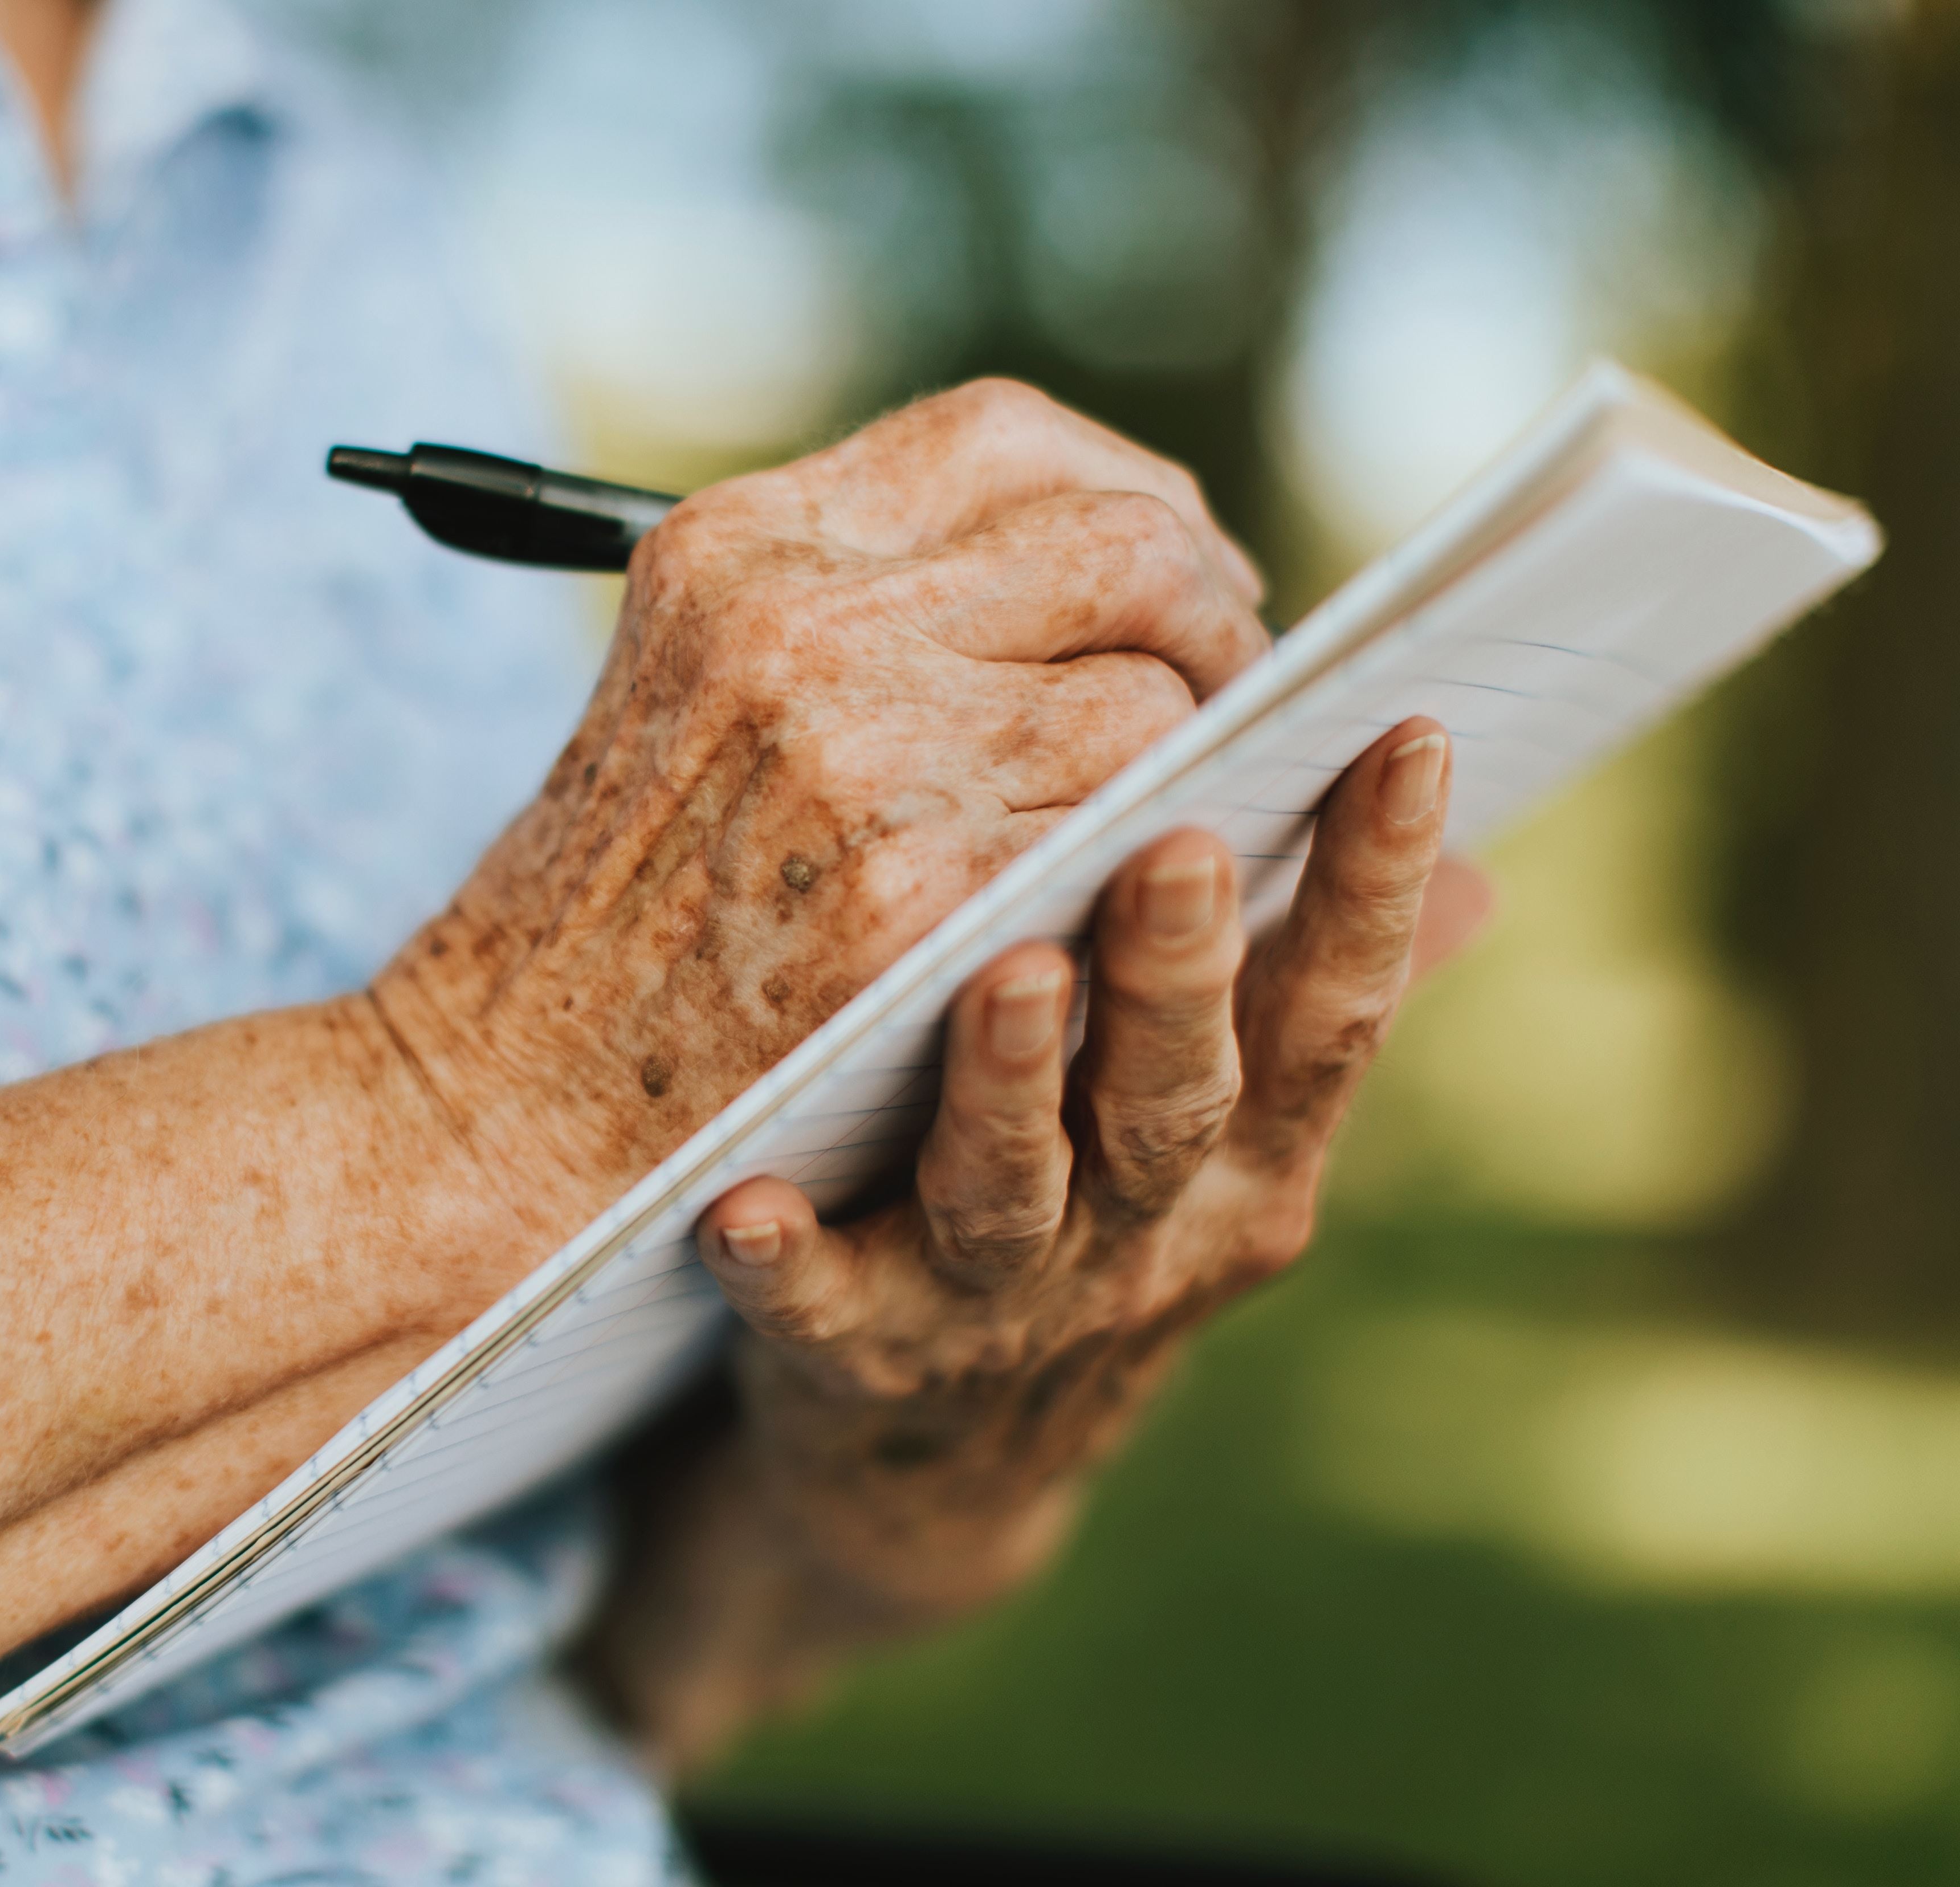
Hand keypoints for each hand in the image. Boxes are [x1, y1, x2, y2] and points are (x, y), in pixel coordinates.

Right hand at [373, 381, 1270, 1247]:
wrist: (496, 1106)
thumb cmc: (610, 914)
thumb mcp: (696, 691)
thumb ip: (862, 608)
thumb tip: (1119, 561)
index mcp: (738, 545)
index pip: (1007, 434)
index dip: (1132, 492)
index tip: (1179, 567)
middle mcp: (798, 618)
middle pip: (1122, 542)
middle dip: (1214, 618)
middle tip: (1231, 700)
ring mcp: (861, 753)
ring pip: (1152, 699)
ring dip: (1195, 768)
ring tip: (1171, 829)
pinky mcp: (917, 898)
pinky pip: (1133, 841)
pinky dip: (1152, 878)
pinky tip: (1124, 916)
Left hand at [697, 717, 1486, 1621]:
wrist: (943, 1476)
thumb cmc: (1095, 1229)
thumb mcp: (1220, 1139)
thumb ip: (1308, 1008)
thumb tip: (1470, 872)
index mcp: (1246, 1155)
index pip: (1329, 1008)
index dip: (1375, 885)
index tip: (1405, 736)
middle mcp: (1147, 1232)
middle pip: (1176, 1095)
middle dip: (1181, 974)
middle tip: (1179, 845)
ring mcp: (1005, 1303)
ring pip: (1012, 1192)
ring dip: (1011, 1089)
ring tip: (1006, 977)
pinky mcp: (865, 1356)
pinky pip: (823, 1308)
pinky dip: (789, 1263)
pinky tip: (741, 1208)